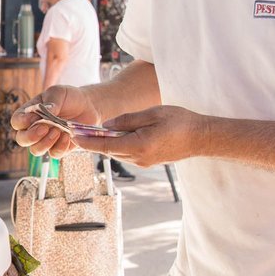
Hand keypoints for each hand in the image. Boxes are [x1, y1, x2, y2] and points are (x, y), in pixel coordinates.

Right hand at [10, 85, 99, 158]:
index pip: (17, 121)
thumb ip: (50, 102)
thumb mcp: (59, 93)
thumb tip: (45, 110)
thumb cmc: (69, 97)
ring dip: (45, 143)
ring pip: (35, 150)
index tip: (33, 118)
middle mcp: (34, 129)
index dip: (21, 122)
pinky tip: (67, 136)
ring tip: (58, 131)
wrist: (87, 106)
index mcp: (29, 114)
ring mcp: (45, 140)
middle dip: (31, 136)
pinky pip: (54, 154)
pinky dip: (60, 147)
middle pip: (22, 139)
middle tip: (44, 128)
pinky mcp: (58, 148)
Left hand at [82, 105, 204, 166]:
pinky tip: (116, 135)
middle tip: (77, 131)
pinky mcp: (147, 162)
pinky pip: (127, 153)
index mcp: (139, 145)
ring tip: (93, 131)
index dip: (87, 142)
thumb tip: (106, 125)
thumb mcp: (152, 113)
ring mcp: (143, 162)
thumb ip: (127, 120)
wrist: (201, 137)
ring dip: (106, 143)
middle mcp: (139, 158)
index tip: (73, 137)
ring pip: (117, 152)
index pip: (106, 145)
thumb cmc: (179, 122)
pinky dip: (118, 145)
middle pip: (109, 150)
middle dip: (93, 141)